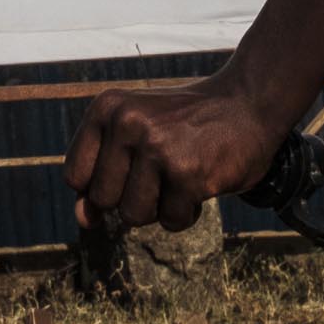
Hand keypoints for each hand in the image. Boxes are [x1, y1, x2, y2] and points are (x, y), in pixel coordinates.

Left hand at [66, 72, 284, 232]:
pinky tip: (201, 181)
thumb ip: (102, 173)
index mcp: (108, 108)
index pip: (75, 177)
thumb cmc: (185, 123)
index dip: (102, 184)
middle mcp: (128, 123)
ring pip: (134, 216)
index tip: (130, 167)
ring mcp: (158, 148)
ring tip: (180, 175)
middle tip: (162, 168)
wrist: (248, 102)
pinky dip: (186, 212)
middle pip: (104, 201)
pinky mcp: (188, 174)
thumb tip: (82, 220)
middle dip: (132, 197)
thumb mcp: (135, 133)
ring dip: (159, 207)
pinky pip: (171, 222)